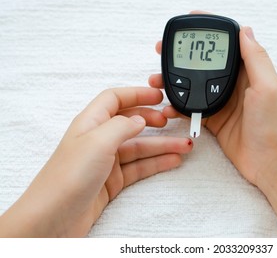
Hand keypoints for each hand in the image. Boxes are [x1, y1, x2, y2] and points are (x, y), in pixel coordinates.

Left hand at [0, 87, 192, 236]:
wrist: (53, 219)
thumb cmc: (66, 179)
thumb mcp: (97, 142)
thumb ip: (122, 126)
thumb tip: (140, 118)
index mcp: (90, 122)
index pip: (115, 99)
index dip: (137, 94)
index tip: (159, 96)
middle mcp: (98, 139)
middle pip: (131, 123)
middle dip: (153, 120)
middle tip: (172, 120)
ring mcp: (106, 161)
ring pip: (140, 147)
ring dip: (163, 145)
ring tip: (184, 145)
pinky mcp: (112, 181)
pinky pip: (140, 167)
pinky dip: (157, 163)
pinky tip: (172, 160)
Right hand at [150, 26, 276, 187]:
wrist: (270, 163)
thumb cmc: (274, 126)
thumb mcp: (268, 87)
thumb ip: (255, 59)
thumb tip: (244, 30)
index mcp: (249, 71)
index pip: (228, 43)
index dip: (209, 31)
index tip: (190, 21)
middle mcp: (235, 83)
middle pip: (205, 62)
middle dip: (183, 55)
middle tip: (163, 51)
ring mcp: (223, 101)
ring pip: (194, 84)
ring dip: (174, 81)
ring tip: (157, 81)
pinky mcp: (215, 119)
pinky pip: (192, 107)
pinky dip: (178, 106)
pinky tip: (168, 107)